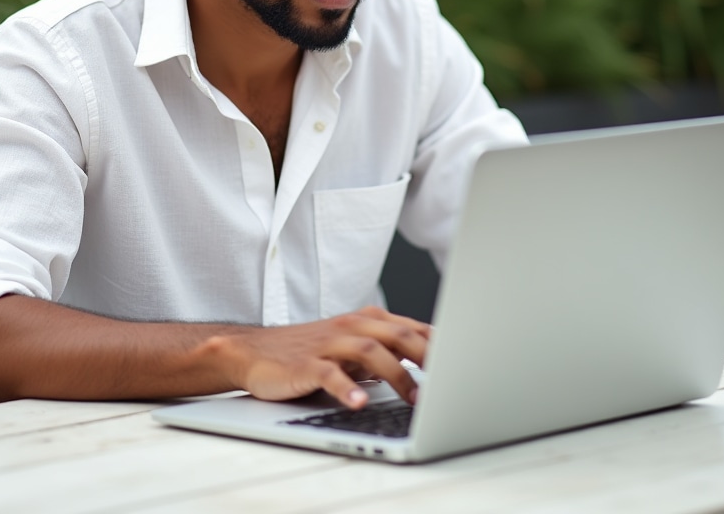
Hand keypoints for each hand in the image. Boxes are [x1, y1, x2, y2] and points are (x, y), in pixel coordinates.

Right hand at [211, 306, 429, 409]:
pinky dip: (347, 387)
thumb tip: (430, 364)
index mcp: (366, 321)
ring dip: (396, 374)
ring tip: (415, 398)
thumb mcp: (353, 348)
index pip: (411, 328)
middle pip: (396, 334)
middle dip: (426, 356)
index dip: (439, 343)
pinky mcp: (306, 364)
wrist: (256, 351)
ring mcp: (329, 344)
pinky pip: (329, 374)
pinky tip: (360, 403)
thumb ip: (387, 351)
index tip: (467, 359)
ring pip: (370, 351)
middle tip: (450, 380)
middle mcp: (351, 327)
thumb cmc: (311, 351)